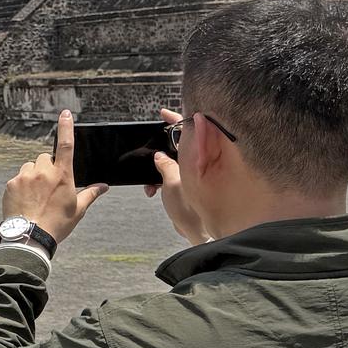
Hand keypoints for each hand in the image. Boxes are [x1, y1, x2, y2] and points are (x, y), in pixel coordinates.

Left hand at [2, 111, 108, 245]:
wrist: (30, 238)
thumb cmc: (56, 224)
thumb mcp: (78, 209)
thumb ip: (91, 194)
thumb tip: (104, 186)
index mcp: (62, 175)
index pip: (66, 145)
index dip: (66, 127)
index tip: (65, 114)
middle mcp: (43, 172)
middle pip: (45, 158)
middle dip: (48, 167)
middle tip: (49, 187)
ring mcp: (25, 177)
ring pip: (30, 167)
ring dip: (33, 175)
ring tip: (36, 196)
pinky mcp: (11, 184)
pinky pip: (18, 178)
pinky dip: (21, 186)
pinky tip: (25, 201)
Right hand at [144, 107, 204, 242]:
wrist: (199, 234)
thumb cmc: (191, 211)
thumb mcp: (171, 184)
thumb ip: (165, 165)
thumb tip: (159, 155)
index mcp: (197, 159)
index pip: (187, 132)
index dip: (174, 120)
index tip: (164, 113)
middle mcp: (198, 165)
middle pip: (178, 147)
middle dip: (160, 152)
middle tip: (148, 160)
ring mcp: (195, 176)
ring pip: (173, 163)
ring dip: (159, 171)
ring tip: (150, 186)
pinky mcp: (190, 186)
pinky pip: (174, 176)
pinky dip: (162, 180)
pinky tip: (155, 190)